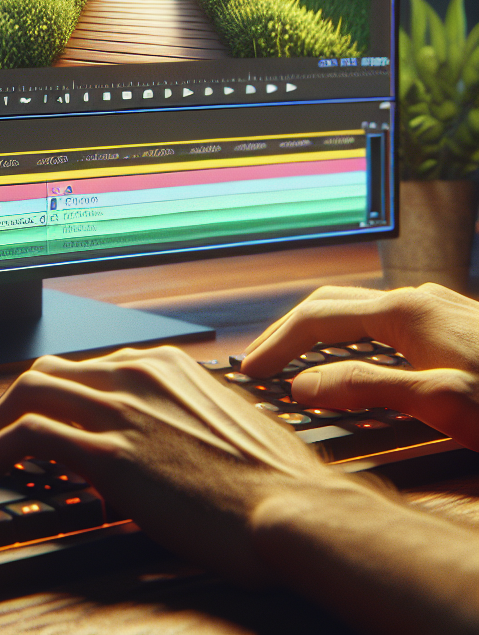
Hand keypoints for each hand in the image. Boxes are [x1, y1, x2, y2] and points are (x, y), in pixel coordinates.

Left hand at [0, 346, 359, 584]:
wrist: (295, 510)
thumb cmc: (274, 477)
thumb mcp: (226, 419)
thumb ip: (186, 410)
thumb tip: (169, 428)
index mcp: (165, 365)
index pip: (89, 365)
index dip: (61, 391)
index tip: (49, 411)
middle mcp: (137, 376)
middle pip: (50, 370)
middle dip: (20, 395)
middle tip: (6, 421)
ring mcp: (121, 412)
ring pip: (32, 391)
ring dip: (3, 417)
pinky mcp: (110, 455)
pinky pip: (33, 435)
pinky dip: (4, 446)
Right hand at [241, 284, 478, 450]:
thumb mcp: (441, 402)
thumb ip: (368, 388)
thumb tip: (303, 387)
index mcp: (404, 312)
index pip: (316, 319)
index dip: (278, 345)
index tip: (250, 370)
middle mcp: (416, 300)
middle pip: (330, 305)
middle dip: (289, 332)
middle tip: (260, 360)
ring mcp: (435, 308)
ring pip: (357, 311)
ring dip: (318, 332)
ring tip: (294, 358)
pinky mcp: (451, 324)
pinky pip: (383, 322)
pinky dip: (350, 338)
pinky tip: (352, 359)